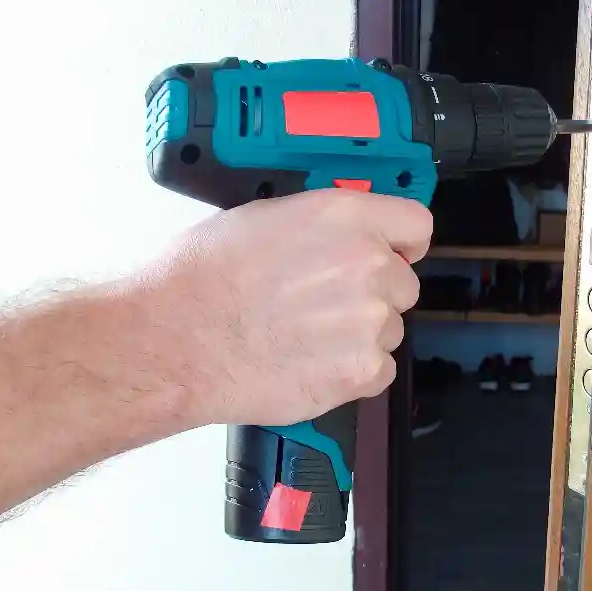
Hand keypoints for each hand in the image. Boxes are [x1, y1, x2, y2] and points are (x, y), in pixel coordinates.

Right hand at [131, 188, 431, 426]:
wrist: (175, 339)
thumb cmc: (202, 280)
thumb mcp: (264, 217)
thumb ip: (323, 226)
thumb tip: (341, 236)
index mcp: (344, 217)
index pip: (417, 225)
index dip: (404, 243)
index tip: (396, 253)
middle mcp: (367, 263)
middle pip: (403, 284)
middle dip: (373, 295)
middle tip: (324, 305)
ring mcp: (369, 319)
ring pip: (389, 329)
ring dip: (359, 335)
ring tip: (304, 336)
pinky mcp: (362, 369)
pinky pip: (380, 371)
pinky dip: (353, 373)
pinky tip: (310, 362)